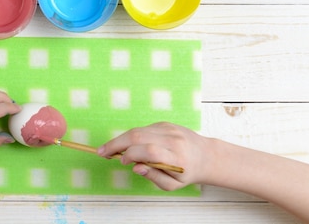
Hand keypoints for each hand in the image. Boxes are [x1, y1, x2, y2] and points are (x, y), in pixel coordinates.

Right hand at [97, 122, 212, 190]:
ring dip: (121, 139)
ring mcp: (169, 129)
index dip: (131, 155)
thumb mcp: (173, 185)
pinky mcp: (165, 123)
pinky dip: (132, 137)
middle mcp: (172, 139)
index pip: (150, 151)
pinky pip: (143, 129)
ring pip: (138, 130)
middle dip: (117, 143)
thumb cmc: (188, 173)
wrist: (205, 156)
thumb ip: (153, 176)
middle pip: (139, 136)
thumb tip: (135, 167)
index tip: (121, 162)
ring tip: (110, 149)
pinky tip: (128, 145)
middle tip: (102, 151)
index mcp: (176, 157)